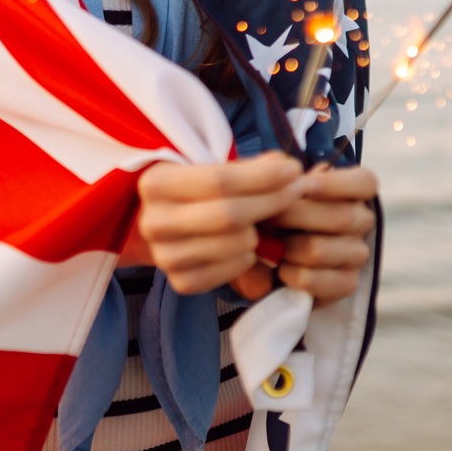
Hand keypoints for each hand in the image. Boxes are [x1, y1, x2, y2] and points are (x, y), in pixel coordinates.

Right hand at [123, 153, 304, 294]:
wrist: (168, 226)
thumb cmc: (198, 191)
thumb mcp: (214, 169)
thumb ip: (250, 167)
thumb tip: (285, 168)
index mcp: (156, 184)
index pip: (220, 181)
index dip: (263, 176)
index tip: (293, 170)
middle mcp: (153, 222)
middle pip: (230, 215)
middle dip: (273, 201)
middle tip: (297, 191)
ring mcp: (165, 256)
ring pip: (236, 244)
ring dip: (263, 232)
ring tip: (267, 219)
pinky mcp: (181, 283)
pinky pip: (233, 271)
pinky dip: (250, 257)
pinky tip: (247, 245)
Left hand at [268, 164, 376, 306]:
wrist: (267, 258)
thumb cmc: (274, 214)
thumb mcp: (273, 189)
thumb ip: (276, 174)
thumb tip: (282, 168)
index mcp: (352, 191)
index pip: (365, 182)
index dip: (338, 184)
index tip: (306, 186)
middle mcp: (361, 221)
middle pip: (341, 217)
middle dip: (296, 216)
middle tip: (267, 217)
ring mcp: (357, 254)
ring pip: (321, 249)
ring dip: (289, 248)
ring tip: (270, 246)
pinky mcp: (347, 283)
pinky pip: (320, 281)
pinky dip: (294, 275)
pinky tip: (282, 270)